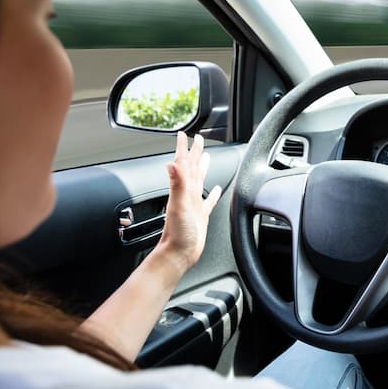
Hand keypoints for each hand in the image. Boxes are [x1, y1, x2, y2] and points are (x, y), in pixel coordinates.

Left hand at [157, 132, 221, 272]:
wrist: (178, 254)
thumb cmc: (177, 233)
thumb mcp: (178, 205)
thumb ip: (177, 183)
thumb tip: (172, 162)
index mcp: (184, 189)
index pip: (184, 163)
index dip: (184, 148)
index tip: (184, 134)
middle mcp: (188, 194)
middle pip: (192, 168)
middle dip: (195, 152)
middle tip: (198, 139)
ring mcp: (194, 204)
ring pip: (200, 180)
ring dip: (202, 167)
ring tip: (206, 157)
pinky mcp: (200, 216)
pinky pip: (208, 200)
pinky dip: (212, 193)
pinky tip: (215, 190)